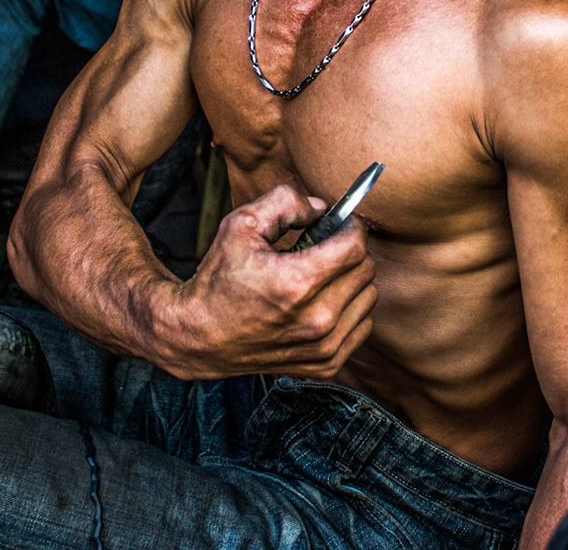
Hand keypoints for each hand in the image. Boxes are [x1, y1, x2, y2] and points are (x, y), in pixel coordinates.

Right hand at [148, 184, 376, 379]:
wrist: (199, 336)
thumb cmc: (218, 279)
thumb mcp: (241, 225)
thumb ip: (285, 202)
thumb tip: (323, 207)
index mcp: (296, 283)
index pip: (355, 246)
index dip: (351, 227)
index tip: (342, 222)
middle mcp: (315, 320)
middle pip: (366, 270)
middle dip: (350, 251)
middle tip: (327, 246)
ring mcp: (322, 346)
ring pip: (368, 298)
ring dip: (353, 280)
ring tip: (323, 276)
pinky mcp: (325, 365)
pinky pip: (362, 326)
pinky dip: (351, 310)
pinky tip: (324, 302)